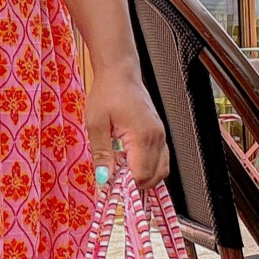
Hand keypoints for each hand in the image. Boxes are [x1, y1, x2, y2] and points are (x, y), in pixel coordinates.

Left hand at [84, 63, 168, 188]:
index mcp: (143, 136)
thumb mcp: (96, 124)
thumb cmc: (107, 92)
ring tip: (122, 171)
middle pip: (155, 176)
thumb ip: (102, 153)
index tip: (111, 186)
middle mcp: (157, 137)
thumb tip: (104, 178)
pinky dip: (148, 167)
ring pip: (161, 170)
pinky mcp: (159, 133)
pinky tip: (130, 163)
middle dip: (135, 184)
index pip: (142, 175)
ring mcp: (161, 135)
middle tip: (115, 180)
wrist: (120, 73)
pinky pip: (161, 159)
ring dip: (143, 177)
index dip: (126, 185)